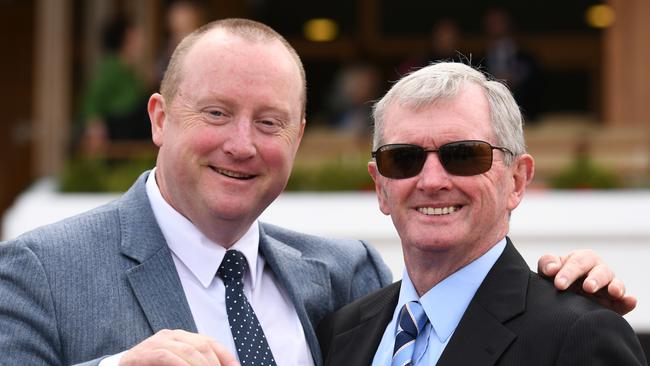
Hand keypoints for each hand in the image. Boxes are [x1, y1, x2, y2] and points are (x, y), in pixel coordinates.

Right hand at [120, 329, 239, 365]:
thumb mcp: (177, 363)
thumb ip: (193, 362)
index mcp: (181, 337)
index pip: (210, 343)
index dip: (226, 357)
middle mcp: (171, 335)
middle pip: (203, 347)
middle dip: (214, 365)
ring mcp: (157, 342)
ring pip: (189, 350)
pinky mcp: (144, 353)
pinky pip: (166, 356)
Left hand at [538, 249, 636, 314]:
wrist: (561, 298)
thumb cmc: (555, 278)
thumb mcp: (548, 269)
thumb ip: (547, 264)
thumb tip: (552, 268)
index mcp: (582, 260)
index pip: (577, 263)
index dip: (568, 273)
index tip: (558, 284)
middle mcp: (598, 271)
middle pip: (600, 271)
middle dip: (595, 279)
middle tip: (587, 287)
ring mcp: (608, 287)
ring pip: (615, 284)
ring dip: (615, 287)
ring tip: (613, 292)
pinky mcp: (614, 304)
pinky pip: (623, 302)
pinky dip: (628, 301)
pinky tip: (630, 301)